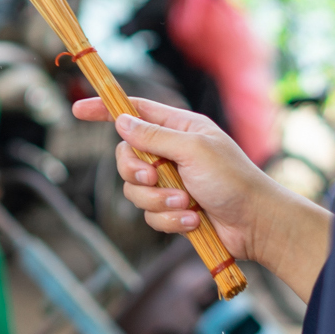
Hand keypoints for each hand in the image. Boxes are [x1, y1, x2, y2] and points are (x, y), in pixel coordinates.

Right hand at [74, 96, 332, 296]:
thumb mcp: (193, 150)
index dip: (105, 109)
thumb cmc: (233, 179)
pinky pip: (150, 215)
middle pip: (126, 157)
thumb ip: (154, 137)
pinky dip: (170, 220)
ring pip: (135, 191)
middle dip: (136, 172)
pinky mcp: (172, 210)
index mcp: (179, 129)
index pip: (134, 111)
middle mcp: (172, 153)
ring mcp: (171, 183)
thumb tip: (121, 122)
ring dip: (159, 201)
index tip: (77, 110)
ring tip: (187, 204)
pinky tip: (193, 220)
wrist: (257, 224)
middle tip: (155, 178)